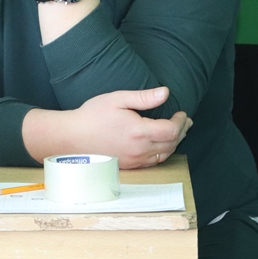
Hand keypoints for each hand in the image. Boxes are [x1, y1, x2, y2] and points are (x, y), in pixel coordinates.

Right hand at [23, 87, 191, 168]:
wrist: (72, 137)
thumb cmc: (92, 116)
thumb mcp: (117, 99)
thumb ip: (143, 97)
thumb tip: (165, 92)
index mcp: (139, 132)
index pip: (172, 130)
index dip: (181, 121)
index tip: (181, 113)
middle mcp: (140, 149)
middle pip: (172, 143)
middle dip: (181, 131)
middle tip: (185, 121)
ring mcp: (135, 160)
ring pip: (164, 154)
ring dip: (174, 143)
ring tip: (177, 132)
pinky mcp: (129, 165)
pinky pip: (153, 161)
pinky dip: (162, 152)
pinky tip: (161, 144)